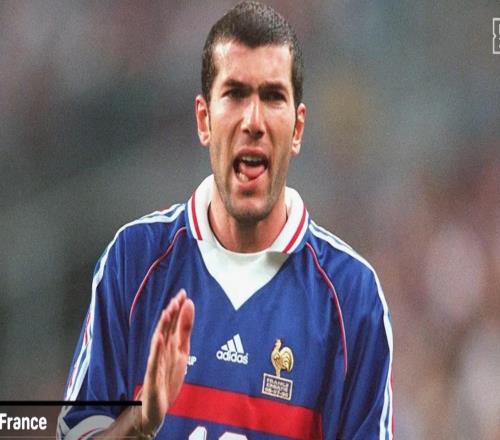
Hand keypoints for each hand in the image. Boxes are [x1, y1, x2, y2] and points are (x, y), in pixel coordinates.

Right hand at [139, 289, 194, 434]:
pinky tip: (158, 339)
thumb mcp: (181, 351)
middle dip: (171, 314)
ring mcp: (156, 364)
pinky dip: (156, 350)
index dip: (178, 309)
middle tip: (177, 298)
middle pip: (165, 329)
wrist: (154, 408)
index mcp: (169, 345)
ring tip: (168, 312)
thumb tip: (189, 305)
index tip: (183, 293)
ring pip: (159, 342)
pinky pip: (154, 362)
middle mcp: (161, 351)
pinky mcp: (153, 377)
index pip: (173, 324)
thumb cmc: (167, 377)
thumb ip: (184, 329)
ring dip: (162, 327)